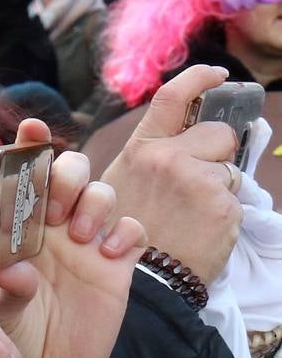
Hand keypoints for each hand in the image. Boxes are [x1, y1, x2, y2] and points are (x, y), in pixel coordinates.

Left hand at [0, 119, 146, 357]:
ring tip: (78, 237)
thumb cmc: (14, 335)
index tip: (31, 129)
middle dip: (65, 175)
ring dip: (93, 202)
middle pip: (69, 170)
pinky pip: (133, 230)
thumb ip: (4, 287)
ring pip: (102, 192)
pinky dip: (126, 231)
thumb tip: (6, 269)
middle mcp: (52, 226)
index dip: (28, 145)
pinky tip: (110, 253)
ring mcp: (87, 243)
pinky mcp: (117, 266)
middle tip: (53, 210)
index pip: (22, 174)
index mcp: (16, 226)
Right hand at [101, 65, 242, 283]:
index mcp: (142, 149)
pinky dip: (224, 214)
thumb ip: (152, 158)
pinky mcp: (222, 205)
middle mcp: (168, 157)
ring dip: (220, 187)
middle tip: (201, 181)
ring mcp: (196, 180)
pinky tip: (202, 230)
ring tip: (194, 213)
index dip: (199, 79)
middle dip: (219, 152)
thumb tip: (187, 139)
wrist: (143, 280)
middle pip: (217, 133)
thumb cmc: (123, 236)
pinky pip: (236, 198)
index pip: (173, 97)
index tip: (218, 76)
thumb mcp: (121, 186)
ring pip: (230, 168)